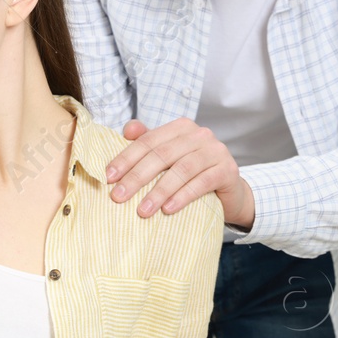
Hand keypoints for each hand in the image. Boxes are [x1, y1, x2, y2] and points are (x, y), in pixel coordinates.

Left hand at [106, 117, 252, 227]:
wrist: (229, 192)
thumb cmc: (193, 174)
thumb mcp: (169, 159)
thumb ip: (149, 142)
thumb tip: (127, 129)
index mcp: (181, 128)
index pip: (148, 141)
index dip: (126, 158)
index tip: (108, 178)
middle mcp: (200, 134)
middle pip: (162, 155)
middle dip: (137, 177)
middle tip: (118, 197)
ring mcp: (216, 151)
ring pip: (182, 169)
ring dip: (159, 191)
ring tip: (142, 210)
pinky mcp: (228, 170)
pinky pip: (202, 182)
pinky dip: (183, 196)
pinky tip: (168, 209)